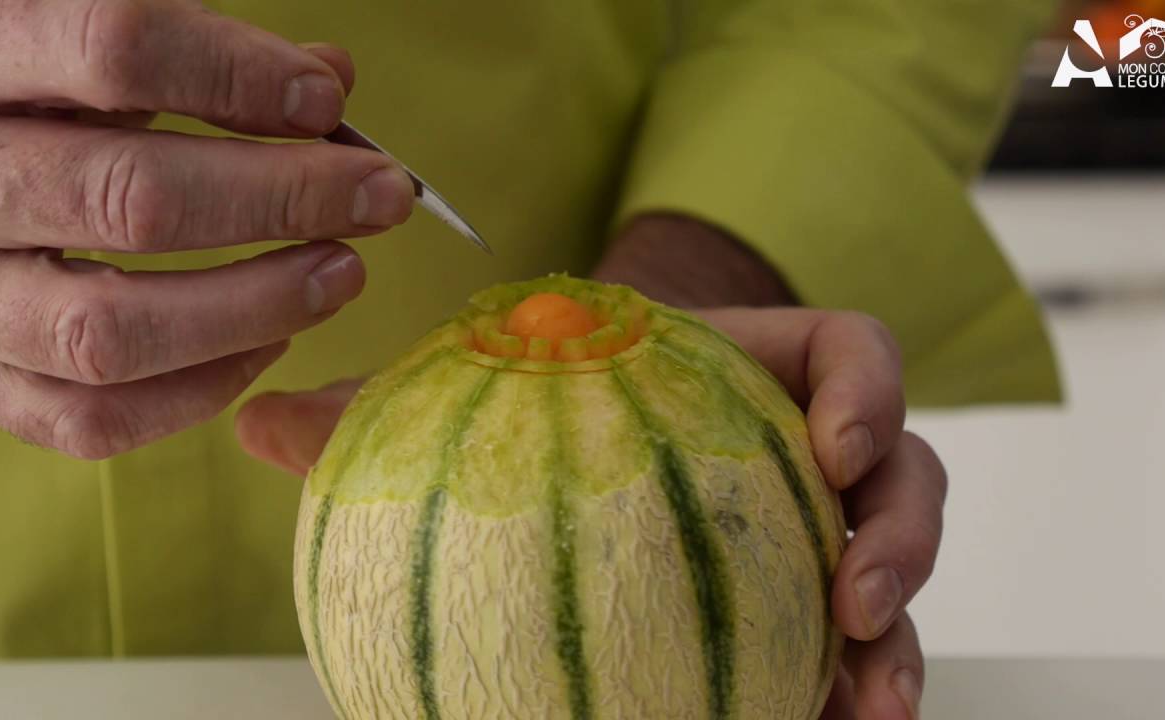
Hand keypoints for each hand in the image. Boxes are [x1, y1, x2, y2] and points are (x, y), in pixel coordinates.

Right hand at [0, 0, 415, 457]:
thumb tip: (326, 77)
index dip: (237, 74)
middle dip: (283, 200)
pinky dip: (197, 391)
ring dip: (256, 307)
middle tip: (379, 196)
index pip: (115, 47)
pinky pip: (88, 419)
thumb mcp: (48, 31)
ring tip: (341, 274)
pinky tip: (266, 345)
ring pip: (114, 331)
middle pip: (134, 200)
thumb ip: (183, 44)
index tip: (324, 99)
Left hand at [236, 307, 943, 719]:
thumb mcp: (484, 394)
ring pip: (895, 582)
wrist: (590, 443)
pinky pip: (848, 650)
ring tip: (867, 711)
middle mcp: (807, 451)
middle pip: (904, 480)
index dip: (867, 394)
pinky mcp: (802, 601)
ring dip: (897, 649)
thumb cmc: (551, 404)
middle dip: (902, 545)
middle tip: (854, 604)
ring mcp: (813, 531)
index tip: (833, 445)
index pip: (855, 355)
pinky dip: (848, 694)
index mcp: (760, 370)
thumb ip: (385, 409)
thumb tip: (260, 424)